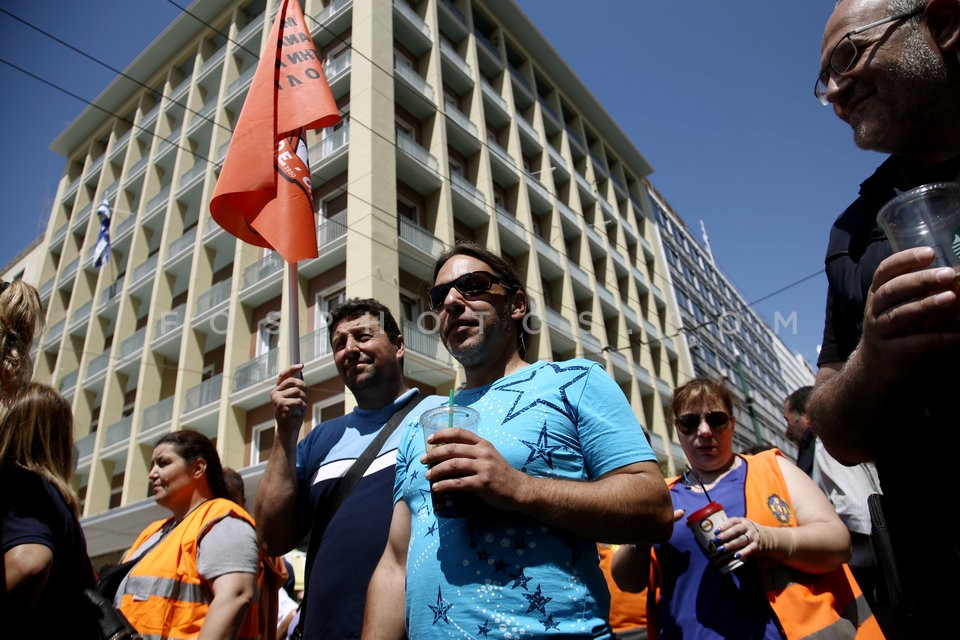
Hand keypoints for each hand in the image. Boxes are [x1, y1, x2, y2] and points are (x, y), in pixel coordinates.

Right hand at [272, 364, 306, 432]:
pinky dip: (302, 406)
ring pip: (297, 391)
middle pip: (293, 381)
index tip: (302, 365)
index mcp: (277, 389)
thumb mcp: (296, 398)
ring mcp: (276, 399)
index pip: (284, 375)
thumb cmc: (293, 413)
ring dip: (303, 400)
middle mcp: (274, 393)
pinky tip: (298, 413)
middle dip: (303, 388)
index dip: (292, 368)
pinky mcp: (281, 405)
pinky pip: (298, 401)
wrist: (288, 429)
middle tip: (305, 397)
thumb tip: (300, 373)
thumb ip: (297, 387)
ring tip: (300, 408)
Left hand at [421, 428, 522, 511]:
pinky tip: (437, 488)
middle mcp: (483, 453)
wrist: (520, 490)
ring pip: (453, 465)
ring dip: (436, 470)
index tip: (430, 440)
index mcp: (483, 444)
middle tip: (422, 461)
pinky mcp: (482, 484)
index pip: (459, 433)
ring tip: (427, 476)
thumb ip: (473, 453)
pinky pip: (458, 483)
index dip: (442, 434)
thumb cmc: (502, 474)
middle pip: (452, 449)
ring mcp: (483, 468)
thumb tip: (447, 455)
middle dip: (433, 454)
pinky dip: (445, 485)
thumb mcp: (490, 456)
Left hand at [712, 517, 764, 560]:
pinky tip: (735, 556)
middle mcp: (748, 527)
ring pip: (741, 540)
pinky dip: (742, 553)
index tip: (715, 531)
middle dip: (725, 536)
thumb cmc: (746, 531)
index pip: (732, 521)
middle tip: (716, 541)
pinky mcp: (757, 545)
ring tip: (722, 549)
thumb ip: (730, 529)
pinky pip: (749, 549)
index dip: (724, 526)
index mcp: (742, 521)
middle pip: (736, 531)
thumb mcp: (740, 526)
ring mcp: (753, 536)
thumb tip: (712, 536)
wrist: (766, 537)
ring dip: (731, 545)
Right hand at [860, 247, 959, 380]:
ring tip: (952, 298)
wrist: (877, 365)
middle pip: (892, 290)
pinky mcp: (889, 353)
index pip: (885, 271)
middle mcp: (875, 310)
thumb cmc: (898, 328)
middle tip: (948, 274)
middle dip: (920, 280)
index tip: (930, 253)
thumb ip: (921, 292)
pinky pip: (910, 344)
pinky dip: (934, 339)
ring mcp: (878, 331)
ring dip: (926, 305)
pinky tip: (955, 335)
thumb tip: (959, 279)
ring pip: (898, 315)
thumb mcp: (901, 306)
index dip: (904, 260)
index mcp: (878, 293)